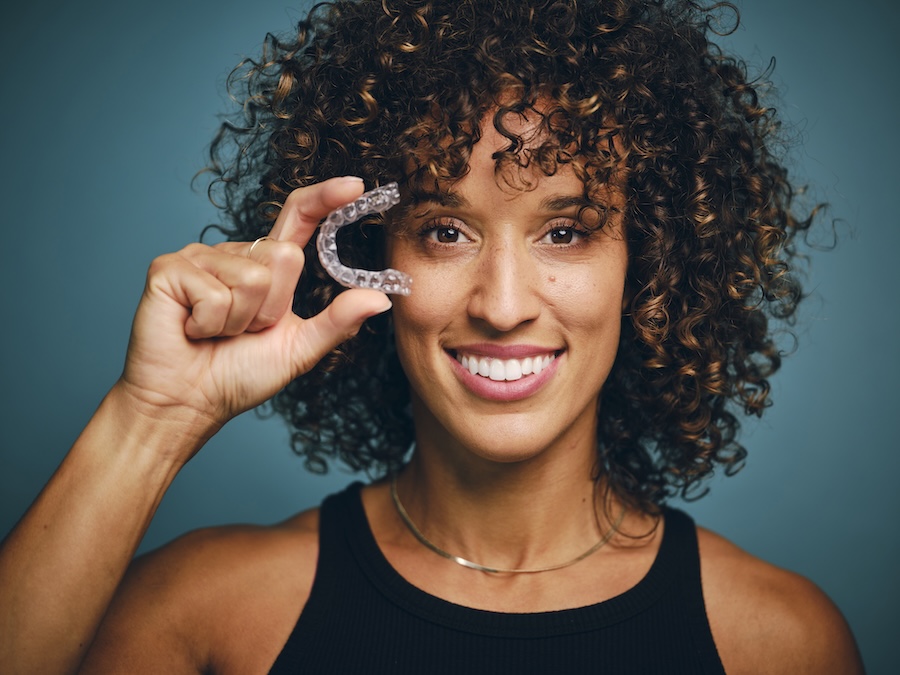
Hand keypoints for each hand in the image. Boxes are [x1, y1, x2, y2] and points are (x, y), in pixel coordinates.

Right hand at [118, 177, 390, 443]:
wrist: (188, 403)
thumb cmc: (237, 376)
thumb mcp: (299, 349)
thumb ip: (338, 322)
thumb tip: (381, 299)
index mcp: (267, 267)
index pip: (299, 219)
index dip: (325, 199)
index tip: (355, 186)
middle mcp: (235, 254)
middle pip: (284, 257)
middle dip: (272, 308)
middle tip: (244, 330)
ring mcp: (200, 257)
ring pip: (253, 279)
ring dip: (241, 321)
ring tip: (217, 332)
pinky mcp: (169, 269)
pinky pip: (215, 293)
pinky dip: (210, 324)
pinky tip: (193, 330)